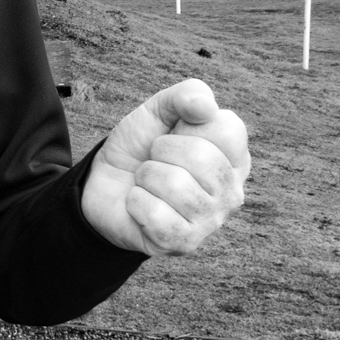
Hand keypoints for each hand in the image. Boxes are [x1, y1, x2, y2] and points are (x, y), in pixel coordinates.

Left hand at [81, 78, 250, 254]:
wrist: (104, 183)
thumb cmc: (141, 148)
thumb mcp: (160, 110)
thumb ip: (186, 95)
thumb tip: (207, 107)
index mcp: (235, 157)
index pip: (228, 129)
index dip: (187, 125)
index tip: (175, 134)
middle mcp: (232, 192)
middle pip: (201, 157)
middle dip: (161, 151)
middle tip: (155, 160)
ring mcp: (210, 222)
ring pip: (174, 185)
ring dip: (146, 177)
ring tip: (147, 183)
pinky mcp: (184, 244)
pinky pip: (156, 214)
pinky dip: (136, 203)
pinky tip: (140, 206)